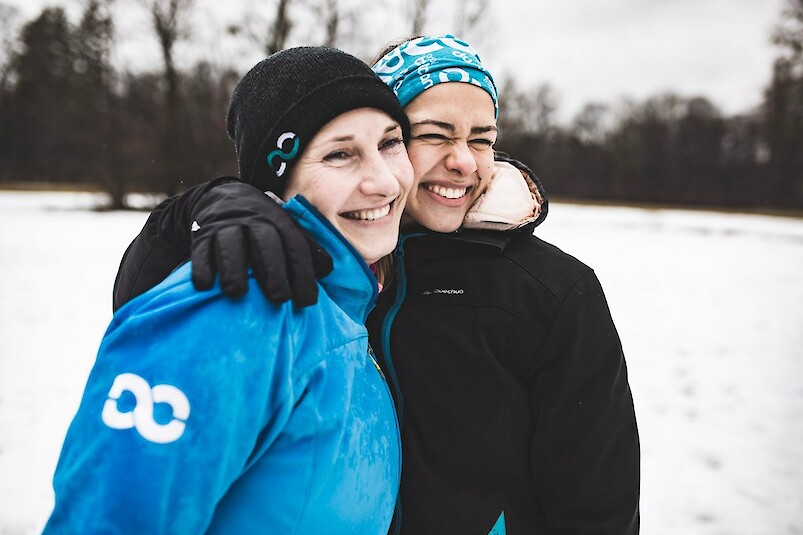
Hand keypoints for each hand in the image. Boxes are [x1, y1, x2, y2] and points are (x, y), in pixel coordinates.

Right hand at [190, 181, 331, 306]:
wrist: (222, 198)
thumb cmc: (262, 226)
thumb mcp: (285, 230)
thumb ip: (305, 249)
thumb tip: (328, 270)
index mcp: (280, 222)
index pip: (295, 247)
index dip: (303, 274)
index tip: (306, 302)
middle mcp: (254, 221)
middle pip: (265, 243)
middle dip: (273, 271)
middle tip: (278, 299)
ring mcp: (227, 226)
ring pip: (230, 244)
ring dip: (234, 269)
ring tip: (237, 294)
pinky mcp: (202, 234)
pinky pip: (201, 250)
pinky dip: (201, 267)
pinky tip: (204, 285)